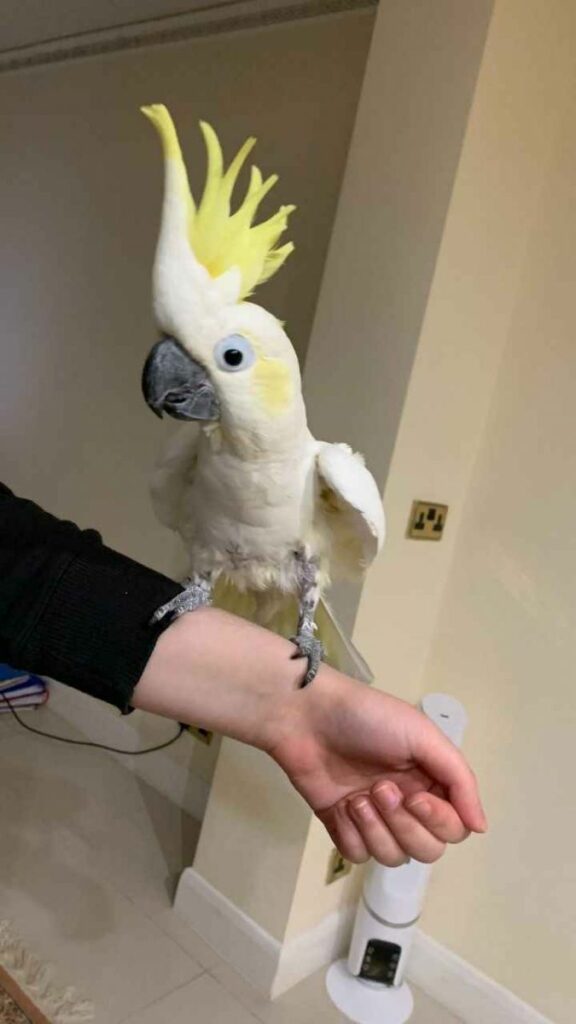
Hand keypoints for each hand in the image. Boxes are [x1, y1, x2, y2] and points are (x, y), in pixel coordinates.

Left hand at [266, 667, 486, 865]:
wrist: (306, 716)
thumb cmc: (368, 718)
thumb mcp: (423, 735)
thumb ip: (459, 780)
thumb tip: (482, 827)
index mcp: (430, 781)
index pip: (454, 828)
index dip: (438, 821)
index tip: (414, 797)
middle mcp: (406, 804)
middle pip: (426, 850)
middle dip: (402, 825)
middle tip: (379, 789)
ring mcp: (374, 818)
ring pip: (393, 856)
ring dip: (375, 829)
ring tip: (356, 797)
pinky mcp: (342, 825)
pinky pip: (358, 855)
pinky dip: (350, 834)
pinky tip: (340, 806)